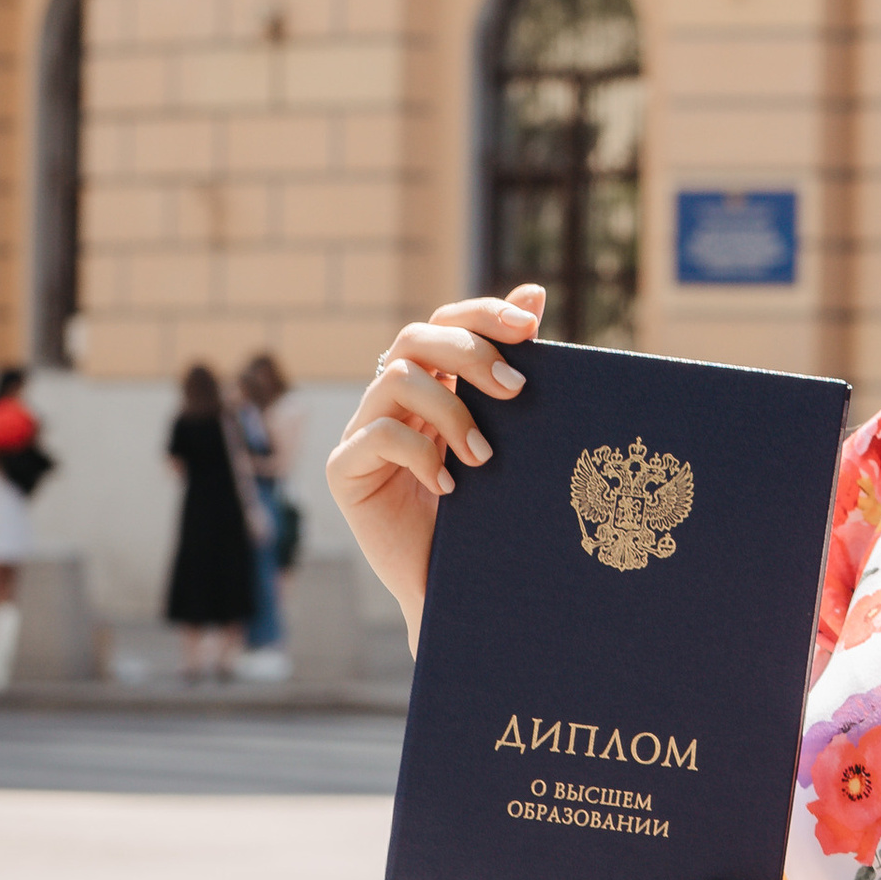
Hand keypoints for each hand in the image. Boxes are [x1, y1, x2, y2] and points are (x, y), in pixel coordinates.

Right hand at [325, 285, 543, 641]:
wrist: (457, 587)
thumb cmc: (486, 512)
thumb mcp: (509, 438)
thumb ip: (512, 373)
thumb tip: (535, 292)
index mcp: (433, 384)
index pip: (447, 324)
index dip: (483, 313)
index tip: (530, 326)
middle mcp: (393, 400)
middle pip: (415, 338)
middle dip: (470, 353)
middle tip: (517, 390)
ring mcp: (364, 431)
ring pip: (397, 378)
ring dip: (451, 411)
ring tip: (485, 458)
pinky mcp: (345, 470)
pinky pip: (375, 434)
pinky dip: (418, 453)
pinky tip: (448, 485)